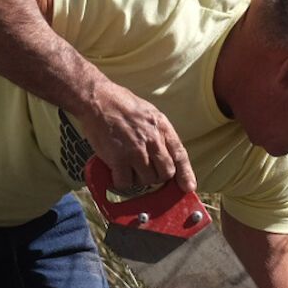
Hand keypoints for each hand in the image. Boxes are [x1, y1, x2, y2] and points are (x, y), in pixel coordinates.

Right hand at [74, 80, 194, 192]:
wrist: (98, 101)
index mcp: (162, 128)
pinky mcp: (119, 159)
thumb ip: (160, 134)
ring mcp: (136, 151)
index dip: (186, 174)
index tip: (188, 186)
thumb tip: (166, 153)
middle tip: (146, 171)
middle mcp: (152, 140)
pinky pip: (126, 182)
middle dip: (157, 176)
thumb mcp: (150, 114)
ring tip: (129, 167)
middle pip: (166, 173)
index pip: (180, 155)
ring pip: (147, 180)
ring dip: (138, 179)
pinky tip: (117, 172)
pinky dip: (121, 181)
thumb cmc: (122, 106)